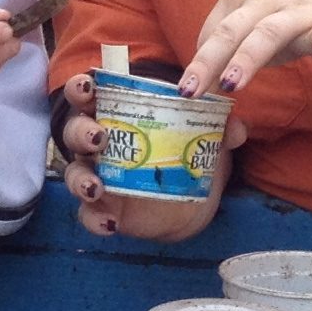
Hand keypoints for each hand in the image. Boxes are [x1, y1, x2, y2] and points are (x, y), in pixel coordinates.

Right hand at [55, 70, 237, 240]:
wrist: (193, 202)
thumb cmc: (188, 154)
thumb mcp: (207, 137)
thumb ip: (221, 128)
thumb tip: (236, 127)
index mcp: (118, 115)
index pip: (89, 95)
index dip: (81, 89)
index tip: (89, 88)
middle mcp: (100, 144)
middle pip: (74, 131)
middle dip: (80, 132)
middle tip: (98, 139)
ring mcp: (99, 177)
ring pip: (75, 173)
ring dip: (81, 178)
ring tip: (97, 187)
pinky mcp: (104, 209)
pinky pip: (88, 215)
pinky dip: (93, 218)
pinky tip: (110, 222)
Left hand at [181, 0, 311, 99]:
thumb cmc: (300, 16)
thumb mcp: (259, 26)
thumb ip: (235, 49)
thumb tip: (205, 84)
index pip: (213, 31)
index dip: (200, 63)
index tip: (190, 94)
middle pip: (230, 31)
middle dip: (207, 62)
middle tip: (189, 92)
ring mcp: (298, 7)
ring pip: (267, 33)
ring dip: (248, 58)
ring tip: (232, 84)